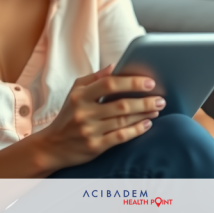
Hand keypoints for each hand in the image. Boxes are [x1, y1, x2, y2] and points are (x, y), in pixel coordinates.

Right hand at [34, 64, 164, 171]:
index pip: (109, 84)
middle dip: (144, 101)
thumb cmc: (67, 115)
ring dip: (144, 114)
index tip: (149, 82)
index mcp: (80, 96)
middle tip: (161, 98)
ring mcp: (90, 131)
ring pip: (123, 121)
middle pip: (121, 105)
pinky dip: (136, 130)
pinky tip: (147, 124)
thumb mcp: (75, 92)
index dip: (131, 82)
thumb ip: (95, 78)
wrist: (52, 146)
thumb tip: (115, 66)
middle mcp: (84, 113)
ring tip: (156, 109)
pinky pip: (121, 137)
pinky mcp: (95, 146)